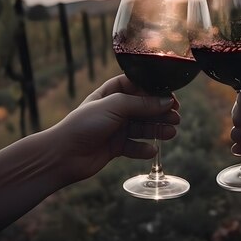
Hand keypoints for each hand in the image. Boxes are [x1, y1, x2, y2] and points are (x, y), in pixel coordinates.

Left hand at [45, 75, 179, 184]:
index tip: (171, 97)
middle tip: (176, 117)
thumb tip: (167, 102)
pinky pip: (134, 146)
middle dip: (160, 112)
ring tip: (171, 133)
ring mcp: (115, 128)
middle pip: (144, 107)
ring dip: (157, 130)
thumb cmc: (84, 124)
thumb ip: (142, 104)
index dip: (155, 90)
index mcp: (111, 92)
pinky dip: (143, 148)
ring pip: (142, 127)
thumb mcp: (115, 106)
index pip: (137, 85)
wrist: (63, 155)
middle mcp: (114, 109)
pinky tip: (151, 150)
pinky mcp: (115, 147)